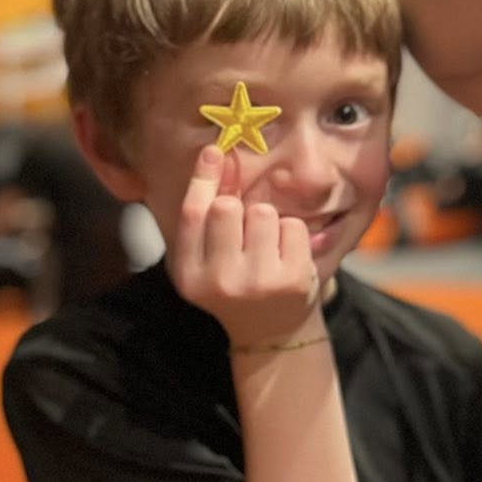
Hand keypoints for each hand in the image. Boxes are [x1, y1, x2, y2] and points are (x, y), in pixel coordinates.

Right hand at [170, 144, 320, 348]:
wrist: (271, 332)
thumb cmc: (238, 283)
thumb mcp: (211, 256)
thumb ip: (208, 213)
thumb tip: (217, 154)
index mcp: (189, 275)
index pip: (192, 214)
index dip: (203, 178)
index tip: (214, 150)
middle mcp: (219, 281)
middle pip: (226, 207)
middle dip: (239, 208)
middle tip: (246, 233)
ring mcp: (258, 282)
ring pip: (262, 212)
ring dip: (268, 220)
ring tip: (267, 247)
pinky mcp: (292, 280)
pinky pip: (293, 225)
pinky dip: (292, 234)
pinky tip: (287, 256)